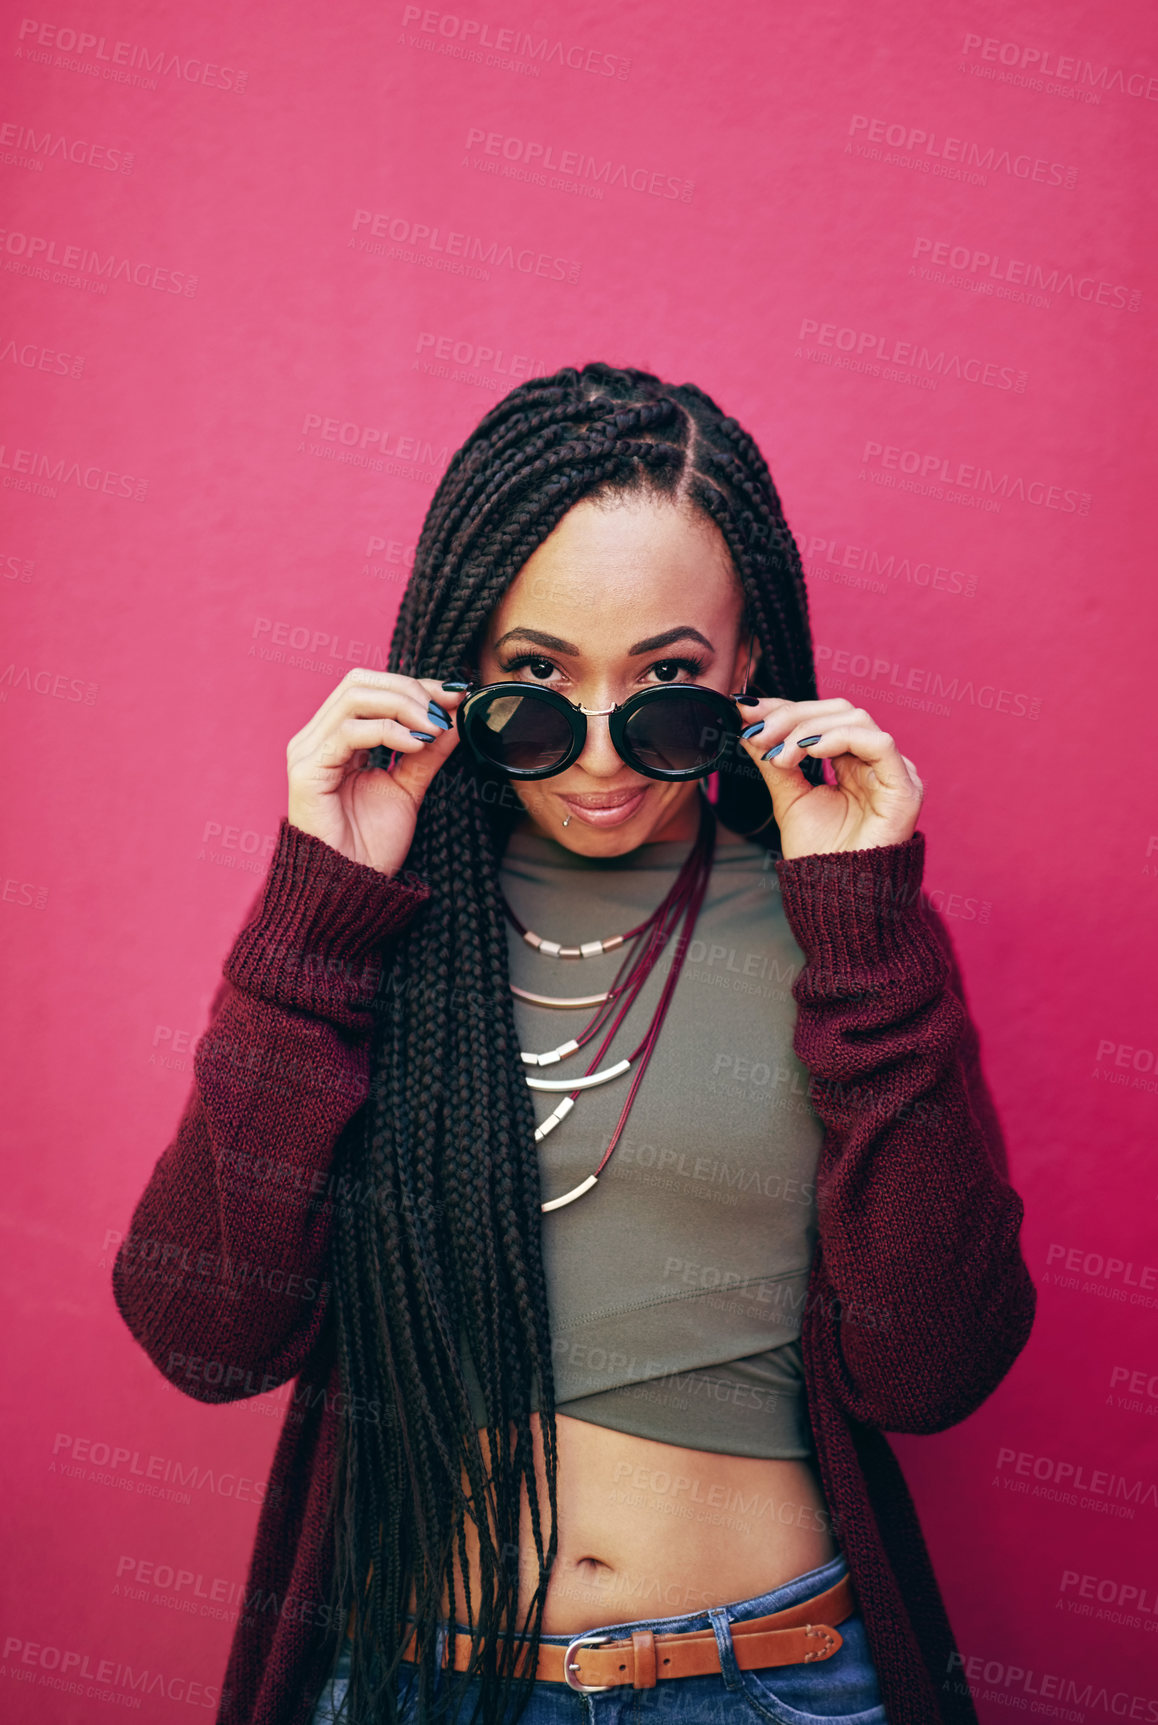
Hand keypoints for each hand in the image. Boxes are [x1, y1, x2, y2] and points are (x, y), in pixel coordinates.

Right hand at [286, 669, 469, 875]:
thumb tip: (454, 715)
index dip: (414, 684)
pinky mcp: (307, 770)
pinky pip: (350, 731)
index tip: (454, 695)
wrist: (350, 888)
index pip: (371, 688)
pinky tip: (416, 744)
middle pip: (360, 682)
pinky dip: (389, 730)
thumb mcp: (410, 788)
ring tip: (434, 728)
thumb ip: (427, 752)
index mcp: (337, 738)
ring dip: (404, 706)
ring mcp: (309, 751)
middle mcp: (318, 738)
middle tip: (445, 710)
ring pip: (355, 697)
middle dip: (409, 689)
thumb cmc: (371, 844)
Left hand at [735, 697, 923, 859]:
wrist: (837, 896)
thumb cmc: (819, 854)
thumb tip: (750, 726)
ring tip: (779, 756)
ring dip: (809, 729)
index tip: (747, 709)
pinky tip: (809, 751)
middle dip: (793, 715)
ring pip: (856, 720)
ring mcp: (893, 772)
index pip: (822, 717)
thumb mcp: (788, 798)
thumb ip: (775, 762)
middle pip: (839, 711)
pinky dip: (840, 738)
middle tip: (759, 734)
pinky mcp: (905, 788)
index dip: (786, 708)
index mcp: (852, 762)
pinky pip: (879, 744)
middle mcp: (875, 762)